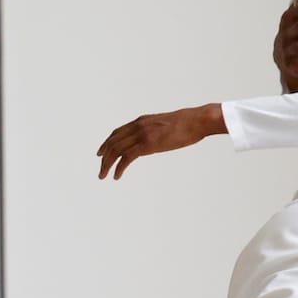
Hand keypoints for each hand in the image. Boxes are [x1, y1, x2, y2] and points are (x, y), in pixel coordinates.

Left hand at [96, 103, 225, 180]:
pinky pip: (127, 157)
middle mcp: (138, 126)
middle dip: (104, 157)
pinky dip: (119, 167)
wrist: (196, 121)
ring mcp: (142, 134)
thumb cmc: (187, 124)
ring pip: (116, 150)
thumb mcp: (165, 126)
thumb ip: (155, 131)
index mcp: (141, 121)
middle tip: (100, 170)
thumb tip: (155, 140)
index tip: (100, 154)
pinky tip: (116, 176)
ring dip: (107, 164)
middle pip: (113, 142)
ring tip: (104, 176)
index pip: (117, 132)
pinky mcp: (148, 144)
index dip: (106, 143)